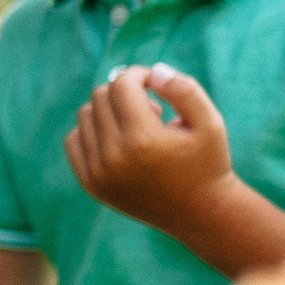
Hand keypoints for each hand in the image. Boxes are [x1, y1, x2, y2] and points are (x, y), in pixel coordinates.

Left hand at [65, 65, 233, 231]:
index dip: (138, 76)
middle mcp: (114, 157)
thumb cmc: (206, 162)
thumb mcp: (209, 122)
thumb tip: (153, 71)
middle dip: (125, 93)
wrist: (198, 213)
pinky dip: (92, 131)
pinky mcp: (90, 184)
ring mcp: (98, 173)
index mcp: (143, 140)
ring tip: (139, 128)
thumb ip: (184, 90)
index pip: (121, 86)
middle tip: (152, 111)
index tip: (154, 85)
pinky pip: (74, 140)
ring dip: (109, 111)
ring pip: (85, 115)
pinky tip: (120, 139)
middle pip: (101, 97)